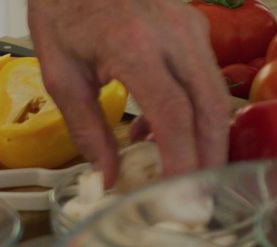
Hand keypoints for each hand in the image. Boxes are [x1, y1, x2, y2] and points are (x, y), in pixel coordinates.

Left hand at [27, 0, 228, 184]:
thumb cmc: (63, 13)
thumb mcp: (61, 76)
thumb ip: (86, 129)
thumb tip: (108, 176)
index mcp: (133, 47)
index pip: (173, 113)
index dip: (182, 157)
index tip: (180, 194)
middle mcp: (173, 35)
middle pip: (210, 107)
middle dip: (210, 158)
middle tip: (201, 199)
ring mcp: (189, 27)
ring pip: (216, 93)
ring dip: (207, 139)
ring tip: (187, 176)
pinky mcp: (193, 25)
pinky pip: (204, 77)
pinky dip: (193, 112)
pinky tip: (160, 135)